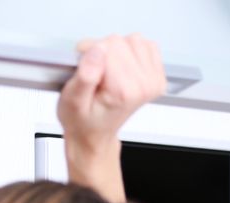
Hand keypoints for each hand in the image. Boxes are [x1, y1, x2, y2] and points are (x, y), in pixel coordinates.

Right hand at [57, 34, 166, 202]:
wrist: (94, 135)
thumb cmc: (82, 121)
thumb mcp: (72, 101)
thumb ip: (85, 75)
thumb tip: (96, 50)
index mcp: (124, 91)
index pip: (108, 47)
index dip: (89, 54)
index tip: (84, 70)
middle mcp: (144, 85)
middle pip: (121, 42)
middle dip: (103, 52)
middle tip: (95, 74)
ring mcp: (154, 80)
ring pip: (133, 41)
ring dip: (117, 52)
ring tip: (107, 73)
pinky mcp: (157, 75)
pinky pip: (146, 46)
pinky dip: (131, 52)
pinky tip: (121, 69)